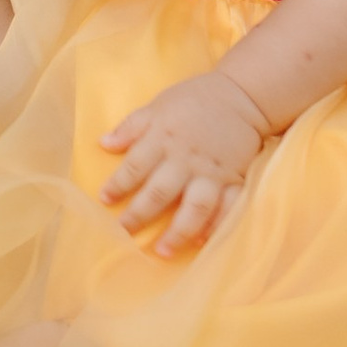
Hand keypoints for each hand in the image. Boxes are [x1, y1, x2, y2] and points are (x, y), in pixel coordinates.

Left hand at [98, 67, 269, 256]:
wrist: (242, 95)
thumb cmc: (193, 100)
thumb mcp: (158, 106)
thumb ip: (131, 127)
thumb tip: (103, 144)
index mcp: (163, 139)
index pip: (135, 167)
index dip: (118, 185)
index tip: (104, 200)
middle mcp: (185, 159)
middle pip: (159, 192)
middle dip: (139, 215)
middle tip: (123, 234)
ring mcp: (211, 172)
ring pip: (195, 207)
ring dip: (178, 232)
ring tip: (163, 252)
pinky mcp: (235, 179)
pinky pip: (229, 207)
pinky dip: (218, 226)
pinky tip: (203, 241)